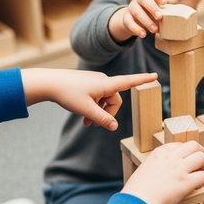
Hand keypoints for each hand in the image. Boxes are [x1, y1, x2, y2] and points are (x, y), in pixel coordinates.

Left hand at [22, 68, 157, 129]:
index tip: (155, 75)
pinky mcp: (88, 84)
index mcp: (106, 84)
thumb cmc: (67, 94)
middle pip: (115, 100)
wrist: (49, 83)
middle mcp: (103, 81)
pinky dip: (93, 108)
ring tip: (87, 123)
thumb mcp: (86, 110)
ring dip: (99, 113)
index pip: (129, 81)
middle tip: (94, 125)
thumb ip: (102, 119)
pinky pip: (97, 98)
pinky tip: (84, 116)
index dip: (143, 80)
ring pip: (105, 100)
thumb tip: (115, 127)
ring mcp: (95, 82)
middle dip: (107, 113)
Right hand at [110, 0, 166, 40]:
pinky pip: (129, 22)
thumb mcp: (159, 11)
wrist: (133, 20)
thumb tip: (185, 23)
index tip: (165, 2)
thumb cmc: (151, 15)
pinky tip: (143, 35)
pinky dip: (136, 29)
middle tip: (160, 17)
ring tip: (155, 30)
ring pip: (137, 11)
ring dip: (146, 21)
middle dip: (152, 7)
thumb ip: (168, 14)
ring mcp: (131, 7)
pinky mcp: (126, 18)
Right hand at [122, 141, 203, 203]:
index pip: (179, 144)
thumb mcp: (144, 169)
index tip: (186, 159)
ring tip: (203, 172)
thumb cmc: (137, 190)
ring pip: (202, 158)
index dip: (186, 152)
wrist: (138, 201)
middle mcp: (171, 157)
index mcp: (159, 153)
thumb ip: (156, 166)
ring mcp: (179, 169)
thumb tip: (163, 173)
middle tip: (199, 163)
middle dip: (199, 153)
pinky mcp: (186, 182)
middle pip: (194, 145)